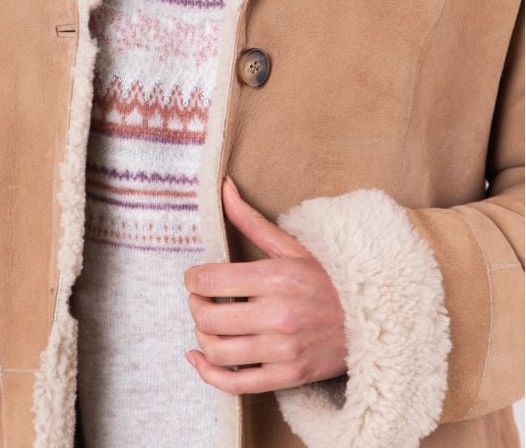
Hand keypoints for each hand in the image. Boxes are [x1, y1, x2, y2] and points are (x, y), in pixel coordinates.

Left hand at [183, 176, 346, 394]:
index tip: (195, 276)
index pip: (211, 280)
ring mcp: (283, 350)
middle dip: (194, 305)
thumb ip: (251, 220)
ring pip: (216, 349)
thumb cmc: (329, 277)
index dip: (193, 278)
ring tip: (208, 322)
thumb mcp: (293, 246)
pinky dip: (208, 373)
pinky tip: (199, 357)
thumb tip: (224, 187)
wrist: (376, 318)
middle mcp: (279, 315)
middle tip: (200, 298)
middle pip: (208, 316)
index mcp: (278, 277)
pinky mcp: (288, 376)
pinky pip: (234, 383)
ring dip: (201, 335)